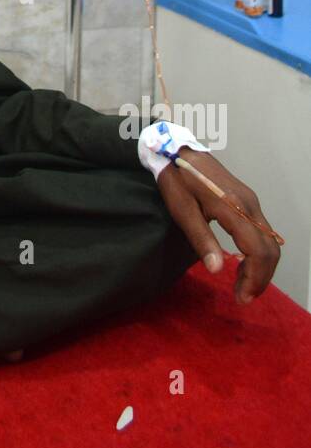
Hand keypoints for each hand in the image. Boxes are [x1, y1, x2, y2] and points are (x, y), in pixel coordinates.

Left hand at [156, 146, 280, 304]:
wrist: (178, 150)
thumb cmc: (177, 180)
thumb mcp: (183, 211)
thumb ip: (201, 240)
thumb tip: (218, 270)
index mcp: (233, 207)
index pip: (258, 250)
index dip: (254, 278)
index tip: (241, 297)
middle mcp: (249, 204)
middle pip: (270, 249)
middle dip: (261, 277)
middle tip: (242, 296)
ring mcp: (251, 201)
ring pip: (270, 241)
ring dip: (261, 267)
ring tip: (242, 285)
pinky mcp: (247, 201)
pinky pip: (262, 232)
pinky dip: (258, 253)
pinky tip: (243, 264)